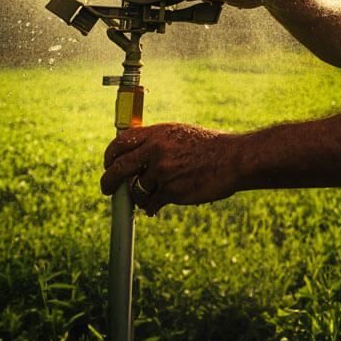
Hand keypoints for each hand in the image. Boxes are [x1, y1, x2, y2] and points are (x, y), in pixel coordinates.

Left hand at [101, 123, 239, 214]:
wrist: (233, 159)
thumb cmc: (209, 147)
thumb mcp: (179, 134)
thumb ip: (156, 142)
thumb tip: (134, 154)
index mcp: (157, 133)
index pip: (121, 142)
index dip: (110, 155)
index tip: (108, 164)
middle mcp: (156, 150)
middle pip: (118, 168)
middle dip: (108, 181)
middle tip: (107, 189)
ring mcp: (162, 172)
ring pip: (137, 188)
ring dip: (141, 194)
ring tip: (152, 195)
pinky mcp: (171, 191)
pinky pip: (150, 202)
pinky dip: (151, 206)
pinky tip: (155, 207)